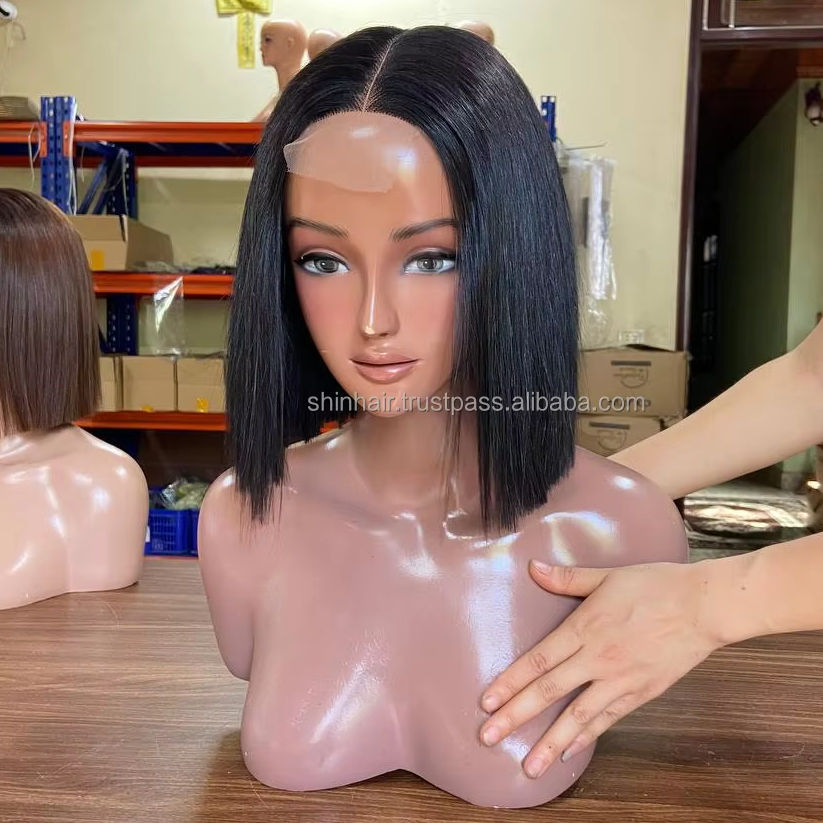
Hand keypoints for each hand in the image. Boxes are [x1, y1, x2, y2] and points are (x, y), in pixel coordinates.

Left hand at [478, 560, 724, 777]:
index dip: (511, 682)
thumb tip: (532, 567)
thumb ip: (567, 577)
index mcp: (585, 627)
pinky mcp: (642, 693)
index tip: (487, 702)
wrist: (704, 606)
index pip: (539, 660)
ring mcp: (621, 680)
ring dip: (550, 742)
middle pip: (550, 692)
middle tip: (488, 738)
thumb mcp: (607, 575)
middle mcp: (598, 658)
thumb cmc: (655, 584)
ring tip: (529, 766)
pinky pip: (609, 719)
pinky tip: (569, 753)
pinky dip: (587, 738)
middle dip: (516, 716)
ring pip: (579, 717)